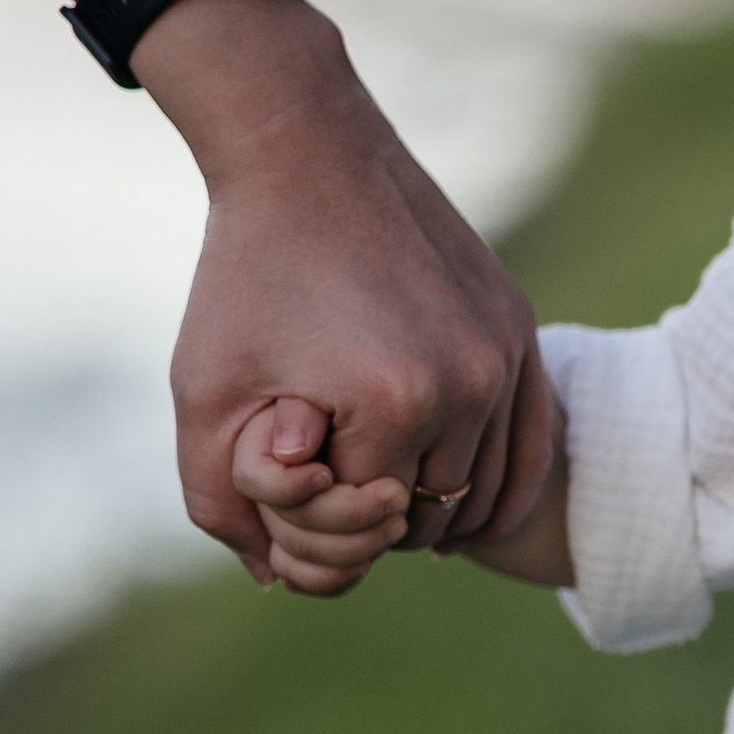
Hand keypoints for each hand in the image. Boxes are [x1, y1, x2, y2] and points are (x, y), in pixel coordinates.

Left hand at [140, 0, 553, 580]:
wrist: (306, 154)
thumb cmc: (244, 276)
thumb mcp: (203, 393)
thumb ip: (222, 503)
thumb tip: (276, 578)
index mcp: (393, 406)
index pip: (368, 525)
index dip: (318, 514)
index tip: (291, 466)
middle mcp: (470, 384)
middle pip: (434, 517)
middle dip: (379, 515)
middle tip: (331, 473)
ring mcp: (506, 354)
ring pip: (488, 490)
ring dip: (436, 502)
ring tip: (382, 478)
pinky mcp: (520, 329)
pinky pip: (529, 442)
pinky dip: (494, 476)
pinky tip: (448, 481)